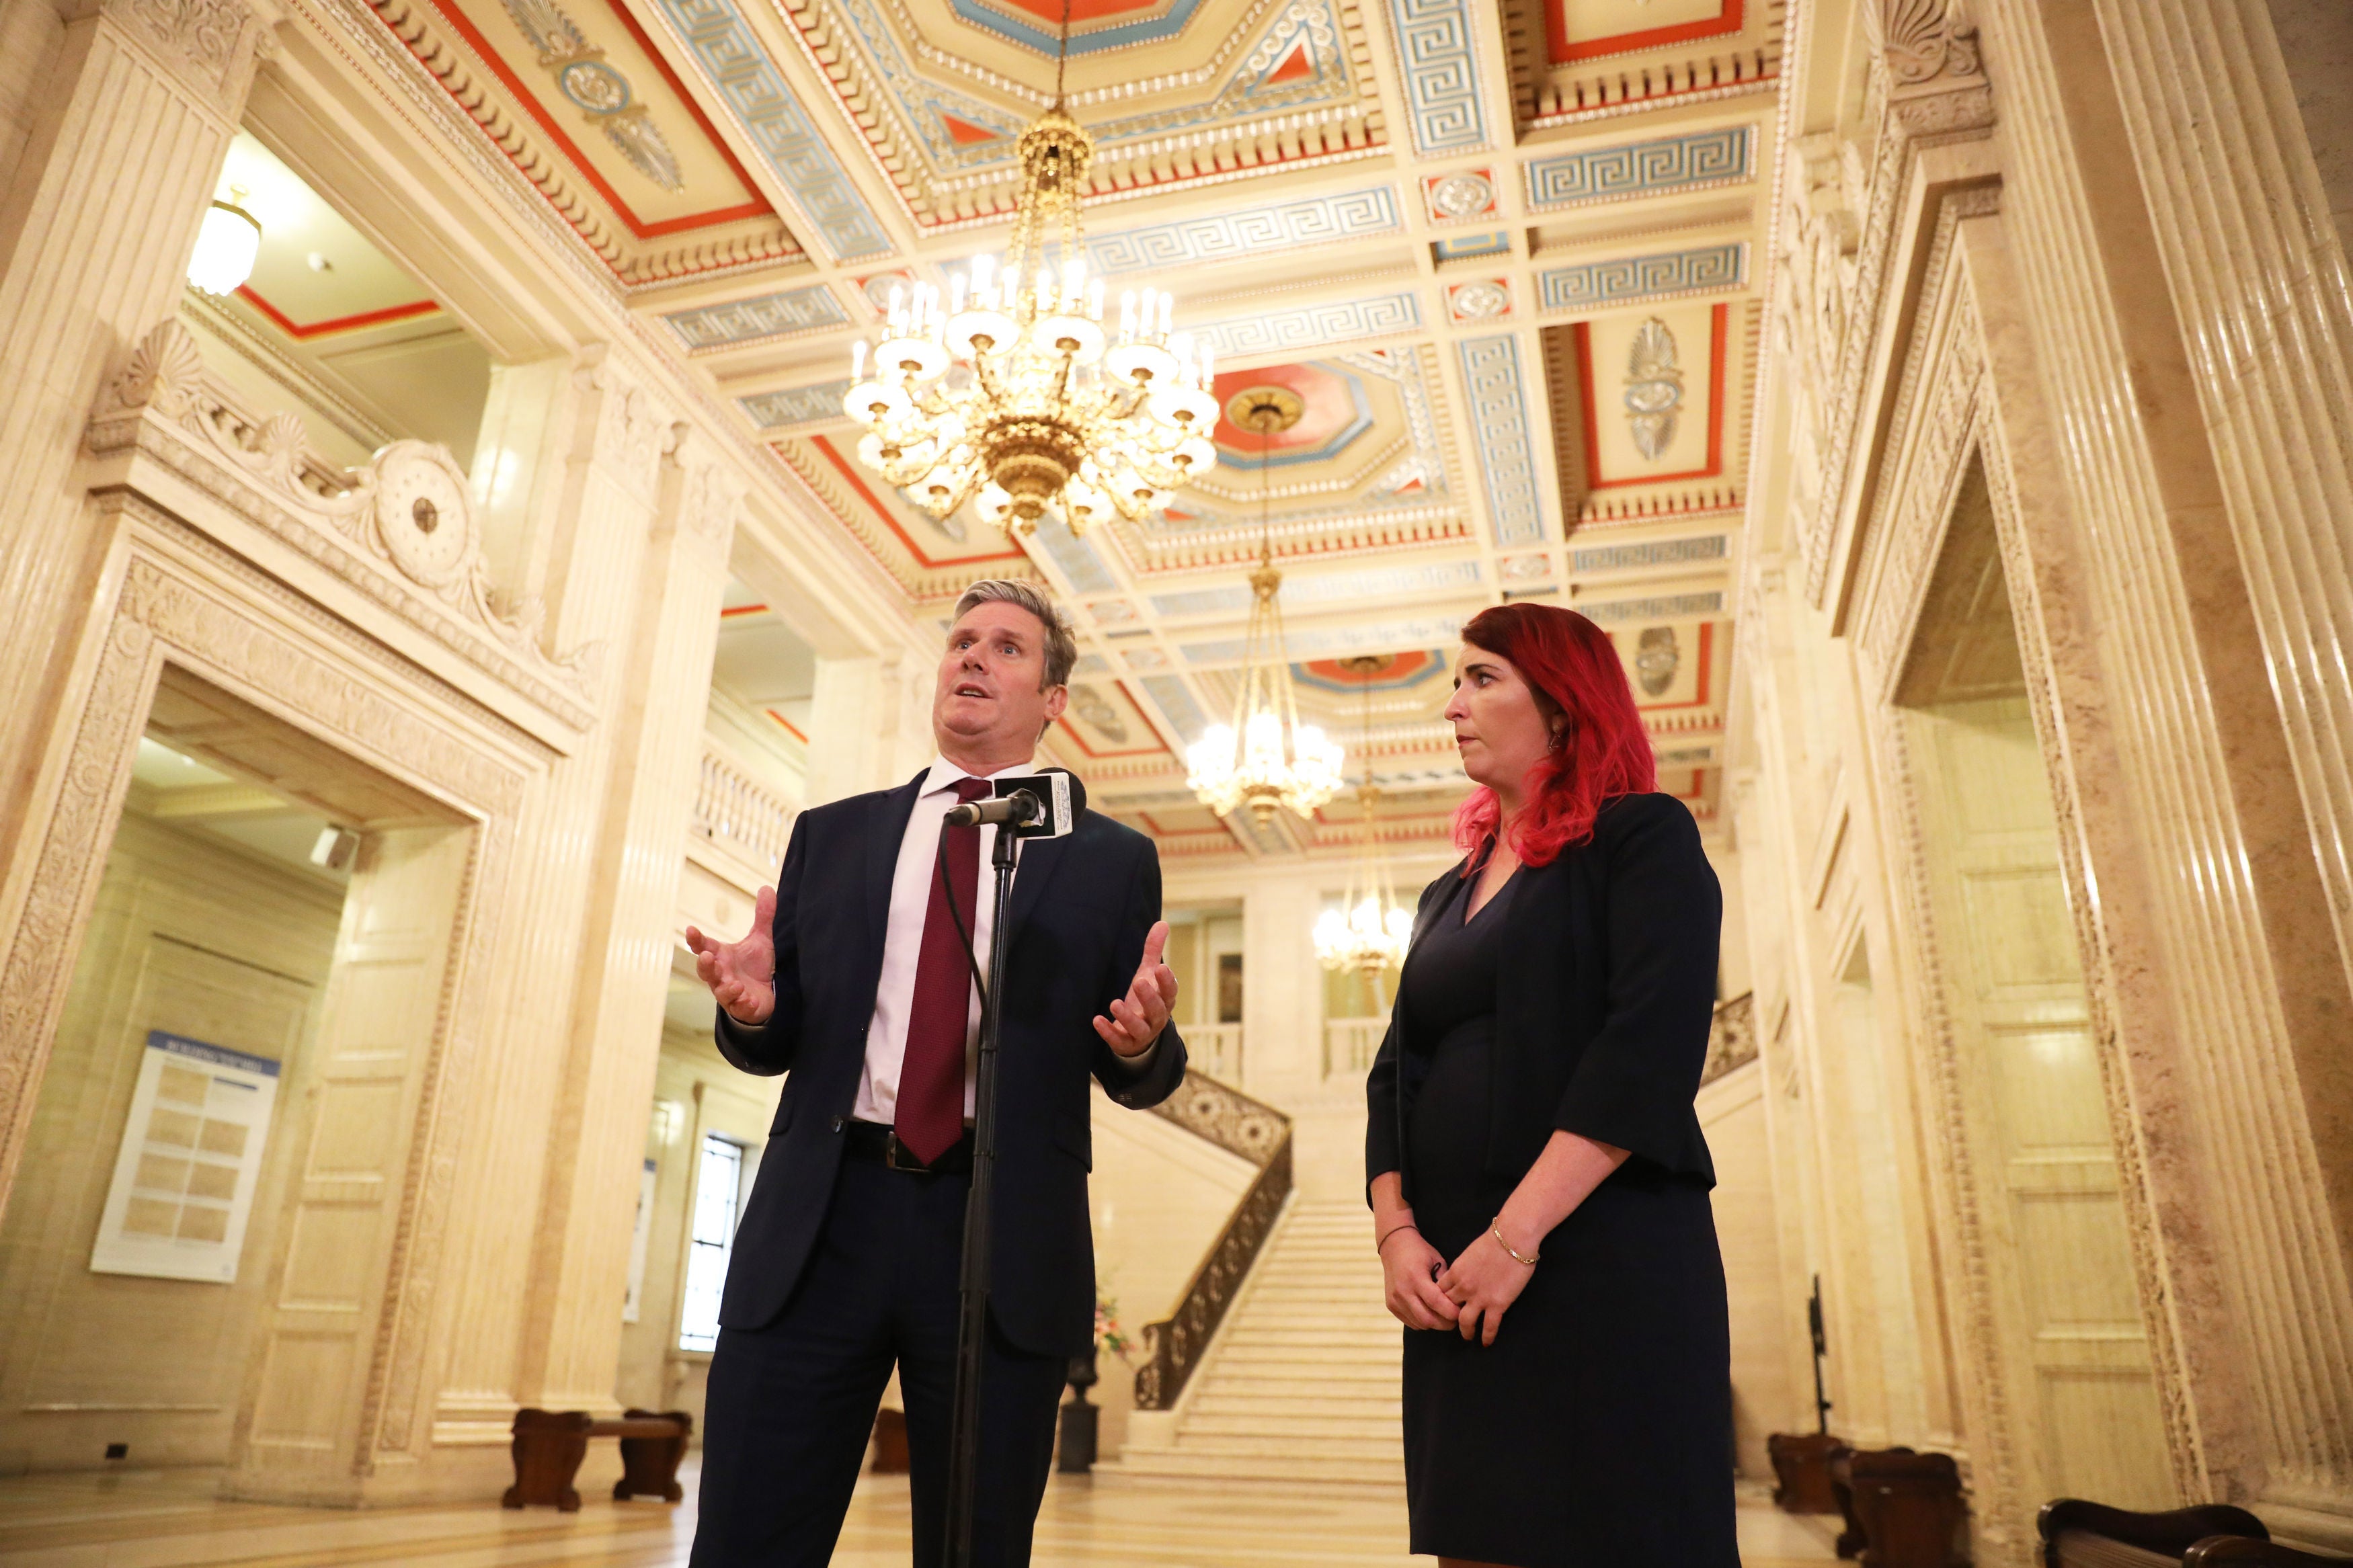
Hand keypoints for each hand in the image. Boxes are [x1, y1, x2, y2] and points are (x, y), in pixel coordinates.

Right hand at [685, 886, 776, 1024]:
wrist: (764, 996)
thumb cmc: (755, 967)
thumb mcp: (761, 940)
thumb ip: (763, 916)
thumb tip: (768, 888)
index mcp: (721, 956)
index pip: (703, 946)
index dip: (696, 939)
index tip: (691, 930)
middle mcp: (720, 974)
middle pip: (705, 970)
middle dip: (705, 964)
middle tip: (707, 956)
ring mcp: (729, 992)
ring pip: (720, 991)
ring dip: (726, 988)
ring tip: (734, 984)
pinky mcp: (741, 1007)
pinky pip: (739, 1007)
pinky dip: (743, 1004)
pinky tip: (750, 1000)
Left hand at [1093, 918, 1175, 1056]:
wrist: (1138, 1035)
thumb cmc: (1144, 999)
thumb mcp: (1148, 974)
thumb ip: (1153, 951)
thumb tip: (1162, 923)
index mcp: (1164, 1000)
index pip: (1170, 991)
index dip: (1167, 981)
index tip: (1162, 967)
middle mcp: (1157, 1018)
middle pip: (1158, 1010)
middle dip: (1149, 997)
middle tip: (1139, 981)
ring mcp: (1142, 1033)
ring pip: (1140, 1028)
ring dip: (1128, 1017)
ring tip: (1115, 1002)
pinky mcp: (1126, 1044)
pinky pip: (1119, 1040)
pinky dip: (1109, 1032)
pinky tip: (1097, 1020)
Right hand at [1379, 1227, 1458, 1330]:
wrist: (1394, 1246)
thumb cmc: (1419, 1252)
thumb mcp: (1437, 1260)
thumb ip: (1445, 1281)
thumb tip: (1455, 1302)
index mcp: (1416, 1277)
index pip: (1436, 1302)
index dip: (1451, 1312)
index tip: (1461, 1313)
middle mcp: (1403, 1291)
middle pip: (1427, 1319)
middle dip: (1445, 1323)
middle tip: (1455, 1320)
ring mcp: (1395, 1300)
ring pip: (1420, 1324)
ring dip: (1434, 1324)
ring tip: (1443, 1316)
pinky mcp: (1391, 1305)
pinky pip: (1411, 1322)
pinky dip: (1422, 1322)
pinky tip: (1429, 1313)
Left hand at [1437, 1227, 1537, 1345]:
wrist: (1512, 1239)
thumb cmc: (1494, 1241)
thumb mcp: (1469, 1253)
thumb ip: (1463, 1268)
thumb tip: (1463, 1276)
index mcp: (1455, 1272)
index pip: (1439, 1292)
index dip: (1439, 1302)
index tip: (1442, 1308)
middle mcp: (1463, 1287)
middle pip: (1448, 1308)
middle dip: (1448, 1317)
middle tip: (1451, 1324)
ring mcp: (1479, 1297)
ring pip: (1465, 1322)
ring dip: (1465, 1331)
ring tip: (1467, 1336)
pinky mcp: (1497, 1304)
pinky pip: (1489, 1326)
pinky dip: (1487, 1337)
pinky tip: (1487, 1342)